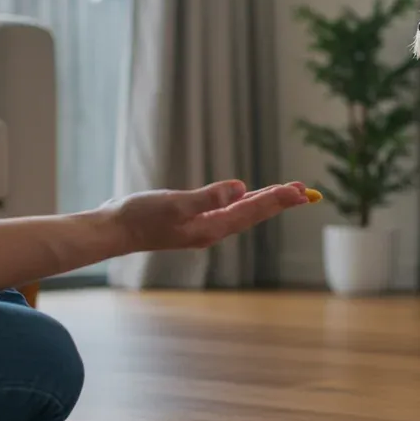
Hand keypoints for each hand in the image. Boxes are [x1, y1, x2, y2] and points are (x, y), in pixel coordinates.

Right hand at [102, 180, 310, 252]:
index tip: (299, 192)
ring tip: (287, 193)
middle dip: (279, 201)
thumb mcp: (175, 203)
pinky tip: (248, 197)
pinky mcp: (193, 221)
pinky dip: (245, 202)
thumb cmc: (139, 217)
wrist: (113, 231)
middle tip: (305, 191)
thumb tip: (240, 189)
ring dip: (265, 201)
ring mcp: (203, 227)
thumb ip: (208, 197)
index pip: (252, 210)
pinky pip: (228, 211)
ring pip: (243, 212)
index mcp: (211, 227)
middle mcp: (212, 230)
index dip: (277, 199)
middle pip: (254, 213)